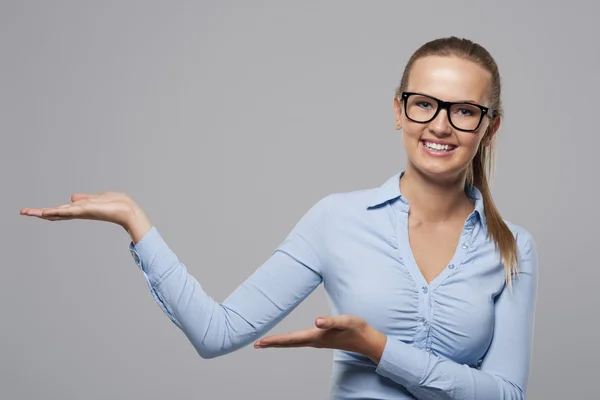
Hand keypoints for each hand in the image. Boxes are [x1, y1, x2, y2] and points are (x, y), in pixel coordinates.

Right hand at [20, 191, 152, 242]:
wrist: (128, 210)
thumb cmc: (116, 204)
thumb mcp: (96, 198)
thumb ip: (84, 199)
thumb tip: (72, 198)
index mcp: (80, 209)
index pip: (60, 210)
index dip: (47, 211)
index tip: (32, 212)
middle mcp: (79, 212)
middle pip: (55, 213)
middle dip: (39, 213)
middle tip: (23, 212)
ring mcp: (82, 211)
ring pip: (59, 212)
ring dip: (43, 212)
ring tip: (29, 212)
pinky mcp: (86, 210)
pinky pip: (69, 210)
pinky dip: (57, 211)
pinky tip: (47, 211)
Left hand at [253, 315, 386, 363]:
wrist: (368, 341)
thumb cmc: (357, 329)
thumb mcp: (346, 321)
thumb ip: (331, 321)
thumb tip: (316, 321)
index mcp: (317, 336)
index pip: (291, 339)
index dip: (275, 340)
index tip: (260, 342)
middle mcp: (314, 341)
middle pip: (289, 343)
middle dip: (272, 343)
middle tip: (256, 344)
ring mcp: (317, 341)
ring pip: (293, 343)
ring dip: (279, 343)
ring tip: (266, 342)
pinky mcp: (321, 339)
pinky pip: (300, 341)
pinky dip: (289, 340)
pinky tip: (287, 340)